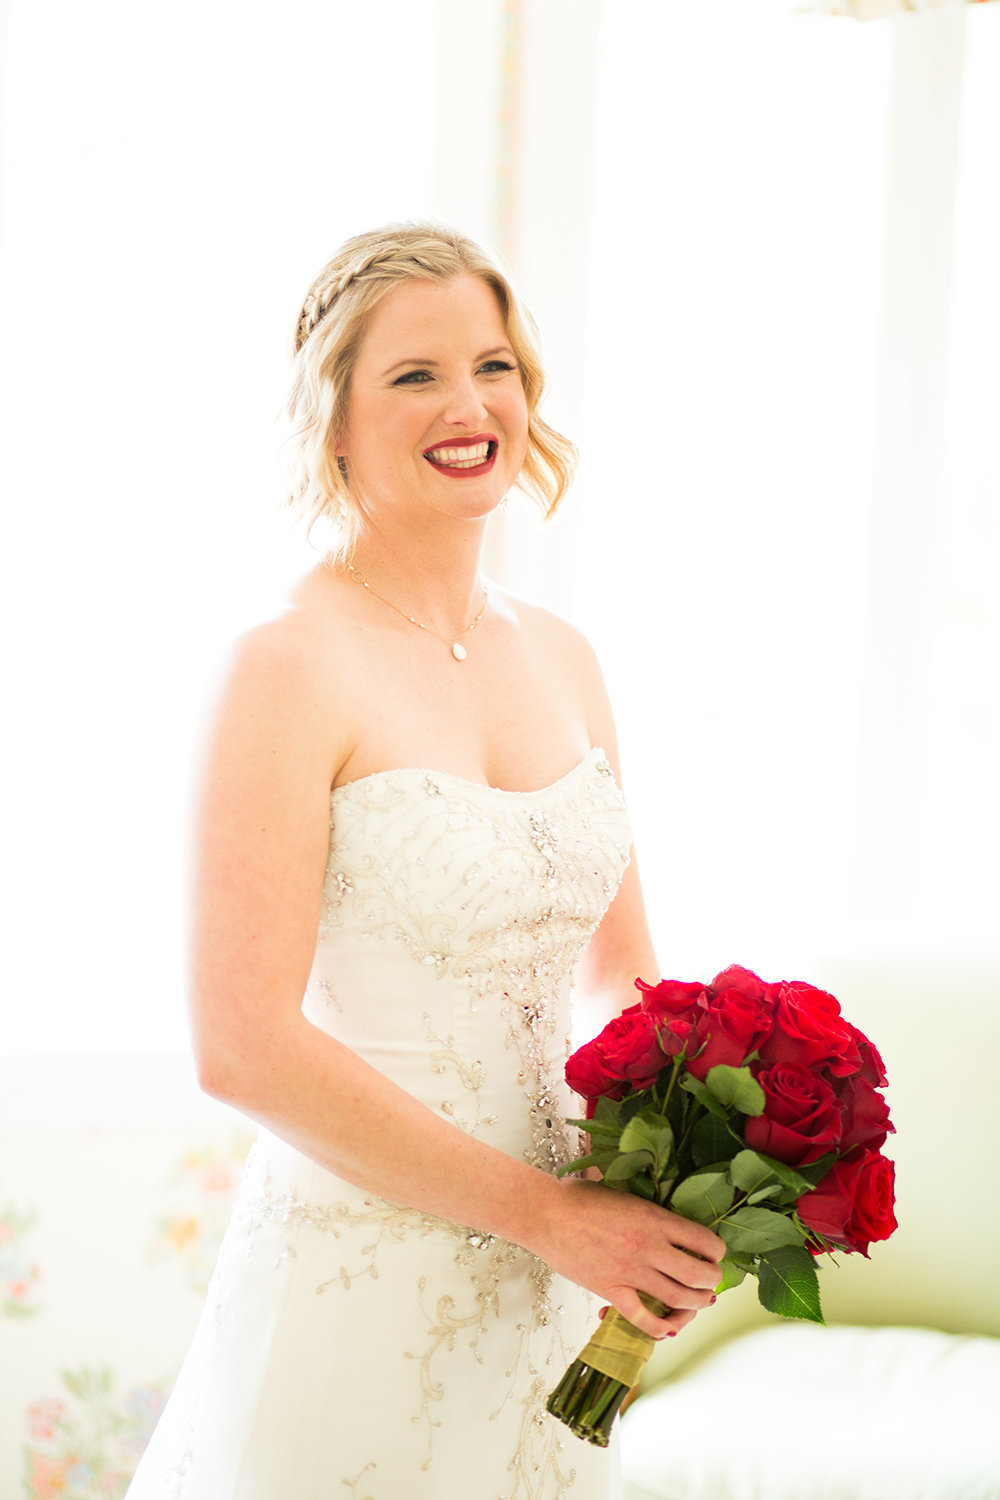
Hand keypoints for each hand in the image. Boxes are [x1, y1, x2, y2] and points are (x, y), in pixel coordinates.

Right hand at [533, 1178, 724, 1339]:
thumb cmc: (579, 1197)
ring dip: (695, 1305)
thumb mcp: (623, 1192)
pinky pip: (643, 1319)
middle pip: (698, 1275)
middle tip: (711, 1283)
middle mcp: (649, 1246)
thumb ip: (648, 1208)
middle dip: (712, 1282)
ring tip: (698, 1303)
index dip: (717, 1252)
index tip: (714, 1255)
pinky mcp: (610, 1290)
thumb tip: (668, 1218)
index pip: (704, 1241)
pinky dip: (660, 1329)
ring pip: (678, 1299)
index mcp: (655, 1217)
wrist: (545, 1213)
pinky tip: (668, 1329)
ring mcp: (630, 1271)